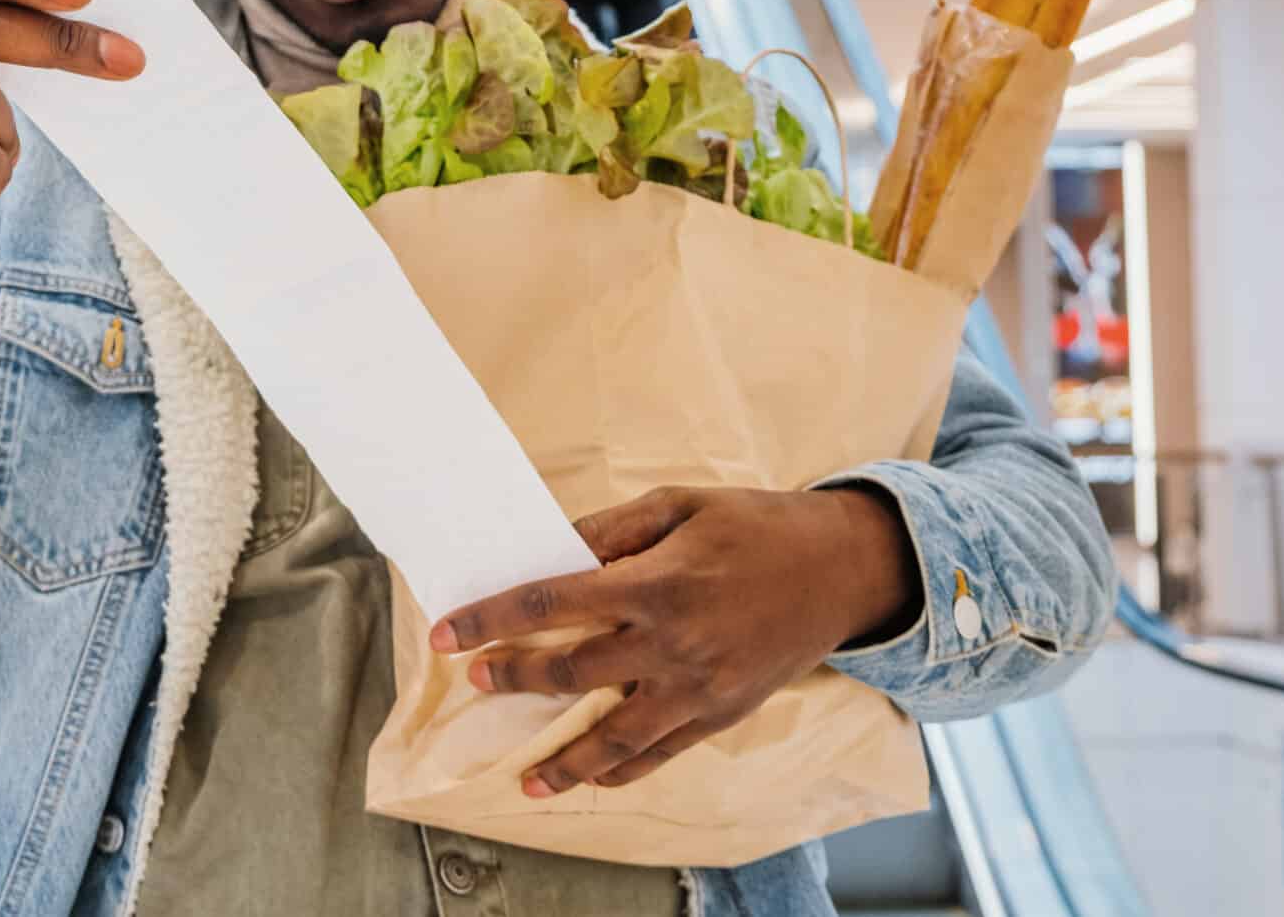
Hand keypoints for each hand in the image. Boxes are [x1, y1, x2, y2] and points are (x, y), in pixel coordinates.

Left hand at [430, 485, 917, 797]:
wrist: (838, 569)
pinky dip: (624, 770)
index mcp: (656, 581)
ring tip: (524, 780)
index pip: (552, 603)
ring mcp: (699, 686)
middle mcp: (673, 641)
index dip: (491, 619)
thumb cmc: (754, 526)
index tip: (445, 633)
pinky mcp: (723, 712)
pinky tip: (592, 778)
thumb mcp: (680, 503)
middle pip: (573, 671)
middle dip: (514, 678)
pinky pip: (663, 752)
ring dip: (565, 760)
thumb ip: (612, 528)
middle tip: (473, 681)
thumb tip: (554, 550)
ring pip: (616, 735)